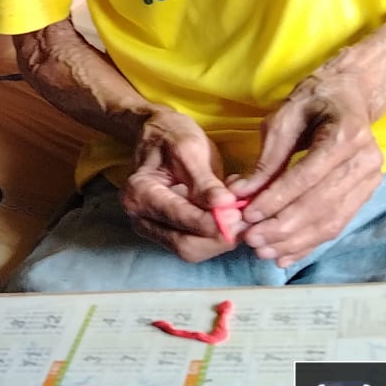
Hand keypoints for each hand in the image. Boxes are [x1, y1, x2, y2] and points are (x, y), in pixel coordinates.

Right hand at [120, 109, 240, 261]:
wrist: (158, 134)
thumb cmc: (172, 136)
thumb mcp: (189, 150)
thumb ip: (205, 181)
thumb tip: (224, 205)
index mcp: (139, 194)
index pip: (179, 219)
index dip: (211, 221)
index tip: (238, 214)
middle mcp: (140, 218)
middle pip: (185, 246)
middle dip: (219, 237)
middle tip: (246, 220)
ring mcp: (153, 229)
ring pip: (193, 251)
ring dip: (221, 239)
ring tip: (240, 215)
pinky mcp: (168, 233)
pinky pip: (196, 245)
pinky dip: (217, 236)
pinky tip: (229, 216)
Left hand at [230, 70, 383, 266]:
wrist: (349, 96)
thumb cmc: (313, 101)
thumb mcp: (283, 117)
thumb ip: (266, 158)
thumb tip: (240, 193)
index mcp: (346, 134)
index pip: (307, 176)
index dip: (277, 199)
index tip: (248, 215)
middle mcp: (366, 160)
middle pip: (321, 204)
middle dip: (283, 227)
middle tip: (251, 239)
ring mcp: (370, 180)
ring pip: (331, 220)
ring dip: (294, 241)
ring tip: (263, 251)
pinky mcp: (366, 194)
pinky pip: (337, 225)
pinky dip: (309, 243)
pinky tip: (285, 256)